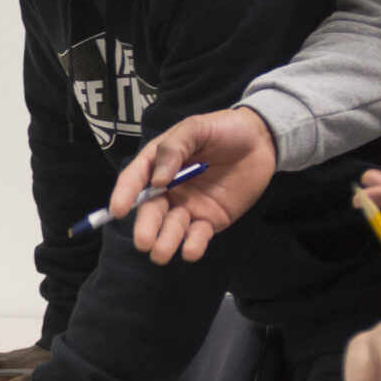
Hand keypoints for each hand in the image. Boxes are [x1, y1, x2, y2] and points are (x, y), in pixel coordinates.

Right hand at [109, 106, 276, 264]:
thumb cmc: (224, 128)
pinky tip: (190, 251)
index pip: (136, 179)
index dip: (125, 194)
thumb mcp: (196, 127)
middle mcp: (169, 188)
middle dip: (146, 227)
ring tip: (161, 253)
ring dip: (166, 241)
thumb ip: (175, 148)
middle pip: (152, 210)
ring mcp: (189, 206)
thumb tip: (158, 180)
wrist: (261, 140)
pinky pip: (198, 235)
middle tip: (144, 242)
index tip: (118, 210)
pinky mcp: (211, 220)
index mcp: (159, 163)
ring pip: (172, 227)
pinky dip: (193, 245)